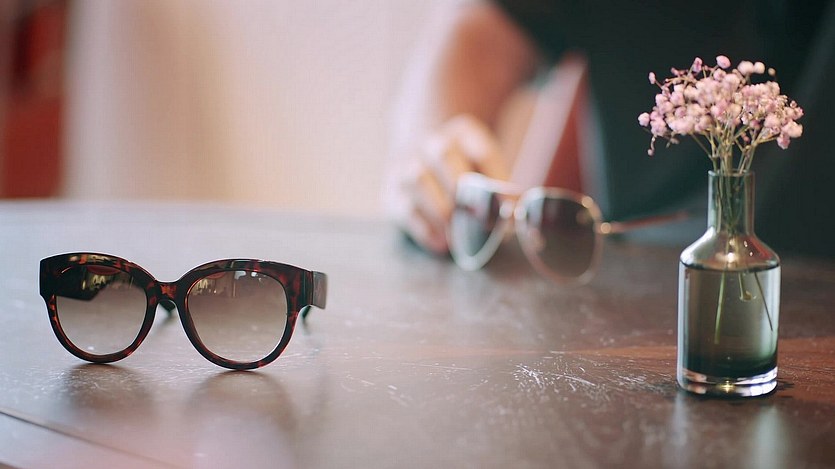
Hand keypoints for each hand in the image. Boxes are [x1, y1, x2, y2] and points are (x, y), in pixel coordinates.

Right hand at [388, 115, 509, 253]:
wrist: (420, 162)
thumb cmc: (464, 173)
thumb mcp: (486, 171)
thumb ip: (500, 190)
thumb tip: (513, 215)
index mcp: (463, 132)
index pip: (482, 151)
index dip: (497, 180)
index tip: (509, 208)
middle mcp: (430, 141)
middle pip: (444, 153)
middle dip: (463, 188)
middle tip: (481, 220)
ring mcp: (405, 164)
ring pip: (418, 179)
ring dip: (441, 209)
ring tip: (459, 234)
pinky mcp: (390, 192)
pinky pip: (404, 207)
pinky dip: (424, 228)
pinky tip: (442, 243)